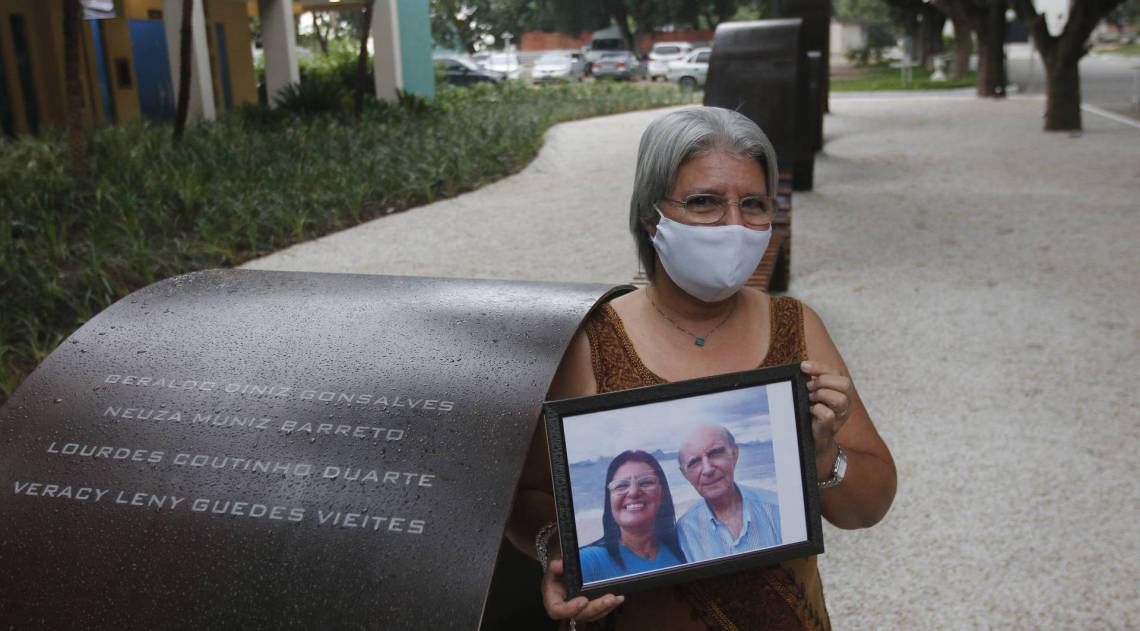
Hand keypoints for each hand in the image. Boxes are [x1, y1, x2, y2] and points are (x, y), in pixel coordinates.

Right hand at [542, 558, 624, 623]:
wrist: (562, 571)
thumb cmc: (557, 571)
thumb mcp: (554, 566)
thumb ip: (555, 566)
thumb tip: (557, 565)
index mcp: (553, 600)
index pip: (557, 611)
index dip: (570, 609)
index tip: (583, 600)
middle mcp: (566, 608)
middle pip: (580, 614)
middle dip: (596, 607)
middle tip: (608, 599)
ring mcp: (579, 610)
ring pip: (592, 615)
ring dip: (606, 608)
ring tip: (616, 598)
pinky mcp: (589, 607)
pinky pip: (599, 611)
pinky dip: (610, 605)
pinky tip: (618, 598)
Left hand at [802, 361, 852, 480]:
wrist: (812, 442)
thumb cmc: (811, 415)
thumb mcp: (812, 394)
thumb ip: (812, 381)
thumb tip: (802, 367)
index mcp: (841, 391)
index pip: (837, 372)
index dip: (820, 367)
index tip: (803, 366)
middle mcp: (846, 403)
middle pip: (844, 383)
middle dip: (823, 382)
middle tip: (809, 388)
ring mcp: (841, 416)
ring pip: (840, 398)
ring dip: (821, 395)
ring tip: (810, 399)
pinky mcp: (831, 427)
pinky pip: (828, 414)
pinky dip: (816, 409)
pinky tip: (810, 411)